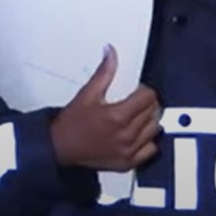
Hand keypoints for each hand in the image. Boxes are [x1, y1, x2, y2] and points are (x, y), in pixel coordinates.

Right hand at [50, 44, 160, 170]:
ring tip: (138, 116)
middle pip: (153, 113)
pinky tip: (137, 134)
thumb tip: (111, 53)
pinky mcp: (128, 162)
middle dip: (147, 103)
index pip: (147, 98)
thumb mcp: (86, 94)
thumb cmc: (71, 122)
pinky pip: (151, 149)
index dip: (144, 90)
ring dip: (150, 120)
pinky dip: (148, 140)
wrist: (61, 147)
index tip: (137, 89)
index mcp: (117, 116)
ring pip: (154, 130)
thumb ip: (103, 73)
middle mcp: (125, 135)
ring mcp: (128, 150)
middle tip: (137, 100)